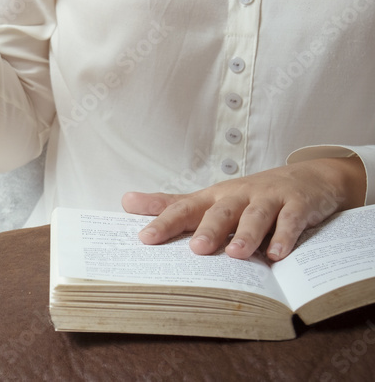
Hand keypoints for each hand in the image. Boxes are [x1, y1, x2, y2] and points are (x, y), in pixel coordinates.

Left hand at [121, 156, 365, 260]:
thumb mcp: (210, 198)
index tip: (144, 238)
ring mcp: (269, 199)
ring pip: (256, 215)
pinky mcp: (297, 206)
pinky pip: (291, 221)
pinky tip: (278, 255)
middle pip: (220, 211)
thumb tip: (126, 202)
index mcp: (214, 198)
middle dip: (208, 230)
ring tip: (237, 255)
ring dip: (246, 234)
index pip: (184, 209)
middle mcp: (238, 196)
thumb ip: (172, 204)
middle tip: (196, 250)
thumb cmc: (250, 194)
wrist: (307, 177)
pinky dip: (285, 237)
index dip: (164, 222)